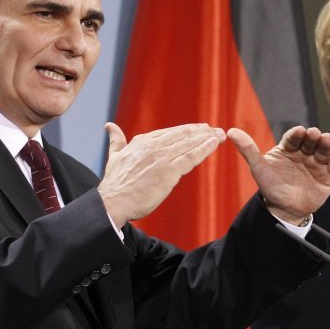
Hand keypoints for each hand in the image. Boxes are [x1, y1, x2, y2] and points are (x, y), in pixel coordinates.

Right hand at [97, 122, 225, 225]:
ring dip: (207, 138)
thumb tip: (110, 126)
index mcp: (143, 142)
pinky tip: (214, 144)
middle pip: (183, 134)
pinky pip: (191, 157)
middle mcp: (154, 146)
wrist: (113, 202)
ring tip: (220, 135)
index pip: (171, 132)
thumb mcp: (115, 156)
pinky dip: (204, 149)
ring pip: (189, 143)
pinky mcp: (169, 172)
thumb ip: (116, 140)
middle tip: (216, 130)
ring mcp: (162, 158)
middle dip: (202, 131)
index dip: (188, 129)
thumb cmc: (115, 184)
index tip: (201, 128)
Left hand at [228, 126, 329, 224]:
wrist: (284, 211)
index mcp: (288, 148)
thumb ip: (248, 150)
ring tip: (327, 141)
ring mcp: (317, 163)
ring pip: (324, 150)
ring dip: (327, 144)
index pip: (294, 137)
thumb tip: (231, 131)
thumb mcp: (259, 169)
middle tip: (314, 134)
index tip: (299, 131)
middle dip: (314, 137)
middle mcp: (304, 153)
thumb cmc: (271, 187)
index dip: (297, 134)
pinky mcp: (329, 175)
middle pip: (311, 141)